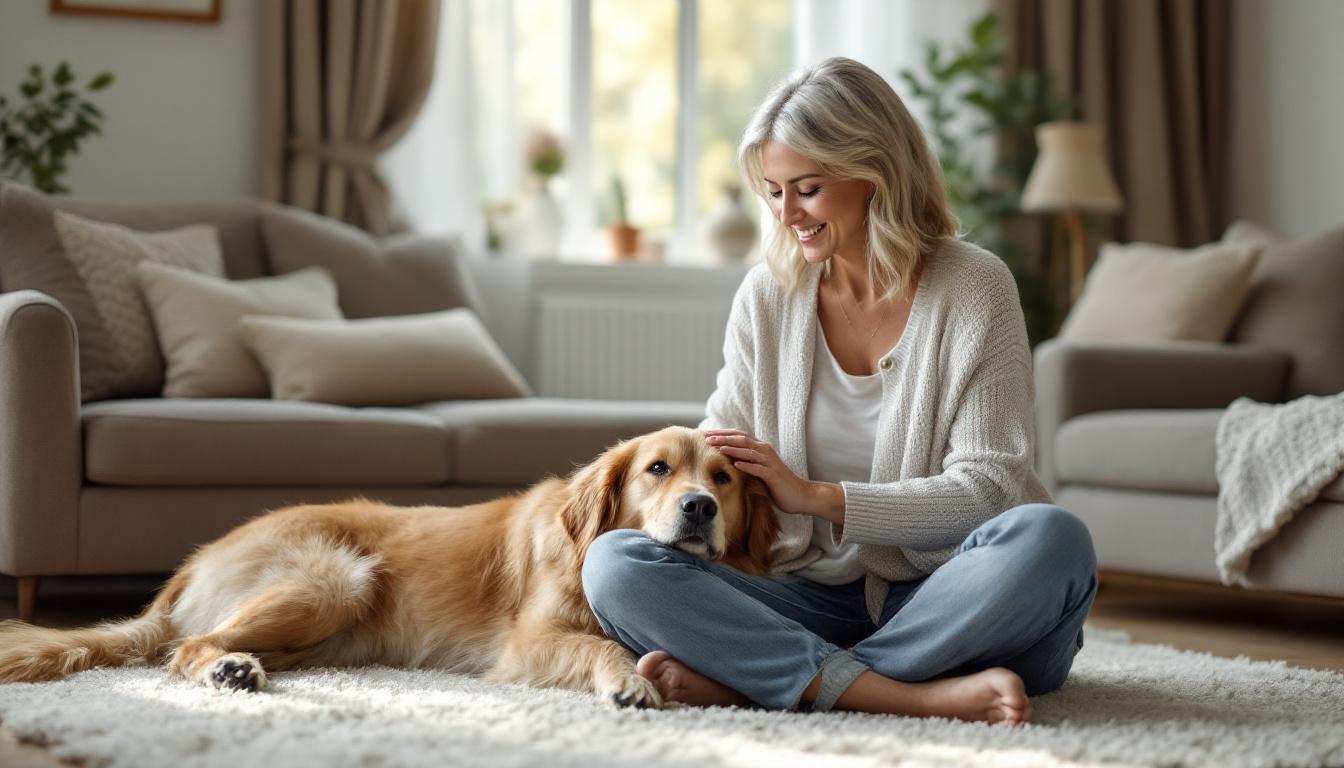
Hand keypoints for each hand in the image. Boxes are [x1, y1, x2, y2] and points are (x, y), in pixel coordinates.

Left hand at [703, 430, 841, 522]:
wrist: (801, 496)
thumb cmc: (778, 485)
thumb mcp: (760, 471)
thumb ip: (747, 463)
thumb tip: (727, 460)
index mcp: (761, 449)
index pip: (739, 436)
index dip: (722, 433)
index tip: (705, 433)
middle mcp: (765, 451)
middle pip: (741, 439)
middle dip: (722, 437)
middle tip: (705, 436)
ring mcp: (770, 462)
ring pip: (748, 450)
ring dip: (731, 447)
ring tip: (715, 446)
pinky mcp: (773, 475)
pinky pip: (758, 468)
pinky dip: (747, 465)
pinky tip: (735, 464)